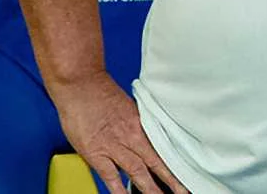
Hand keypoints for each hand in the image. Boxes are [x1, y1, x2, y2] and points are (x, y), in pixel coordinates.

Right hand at [51, 73, 188, 193]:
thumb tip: (146, 131)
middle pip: (156, 162)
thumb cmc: (100, 91)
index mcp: (141, 123)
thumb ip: (137, 121)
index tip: (186, 172)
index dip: (175, 161)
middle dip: (171, 179)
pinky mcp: (96, 153)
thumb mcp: (128, 105)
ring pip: (138, 171)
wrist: (80, 84)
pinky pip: (110, 176)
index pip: (163, 147)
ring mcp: (114, 146)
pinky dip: (118, 190)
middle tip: (183, 191)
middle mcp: (131, 136)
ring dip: (150, 188)